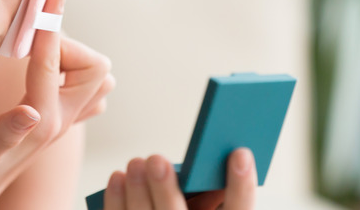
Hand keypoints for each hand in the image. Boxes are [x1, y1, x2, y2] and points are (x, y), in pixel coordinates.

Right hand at [0, 0, 114, 209]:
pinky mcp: (52, 119)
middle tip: (31, 26)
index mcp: (40, 123)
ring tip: (31, 41)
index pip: (54, 62)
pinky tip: (35, 58)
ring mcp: (59, 121)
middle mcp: (58, 121)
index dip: (49, 24)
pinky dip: (64, 62)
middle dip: (66, 40)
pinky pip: (78, 84)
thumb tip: (30, 113)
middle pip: (94, 68)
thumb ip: (1, 134)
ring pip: (90, 75)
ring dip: (67, 51)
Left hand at [103, 148, 256, 209]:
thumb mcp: (209, 207)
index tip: (240, 153)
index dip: (242, 187)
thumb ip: (213, 192)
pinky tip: (118, 177)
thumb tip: (208, 154)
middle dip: (165, 189)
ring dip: (137, 191)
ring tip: (135, 163)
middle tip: (156, 159)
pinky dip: (117, 200)